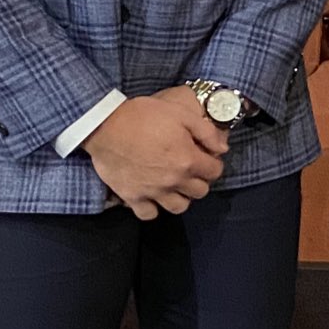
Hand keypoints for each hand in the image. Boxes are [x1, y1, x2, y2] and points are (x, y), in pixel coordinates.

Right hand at [82, 89, 227, 219]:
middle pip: (200, 192)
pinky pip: (149, 214)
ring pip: (179, 207)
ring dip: (181, 197)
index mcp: (188, 160)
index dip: (213, 164)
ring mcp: (153, 192)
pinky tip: (152, 195)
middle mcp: (174, 181)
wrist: (105, 124)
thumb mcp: (181, 114)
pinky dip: (153, 208)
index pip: (215, 172)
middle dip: (199, 180)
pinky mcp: (133, 197)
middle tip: (190, 170)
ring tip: (174, 185)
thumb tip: (222, 149)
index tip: (205, 158)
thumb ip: (206, 133)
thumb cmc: (144, 115)